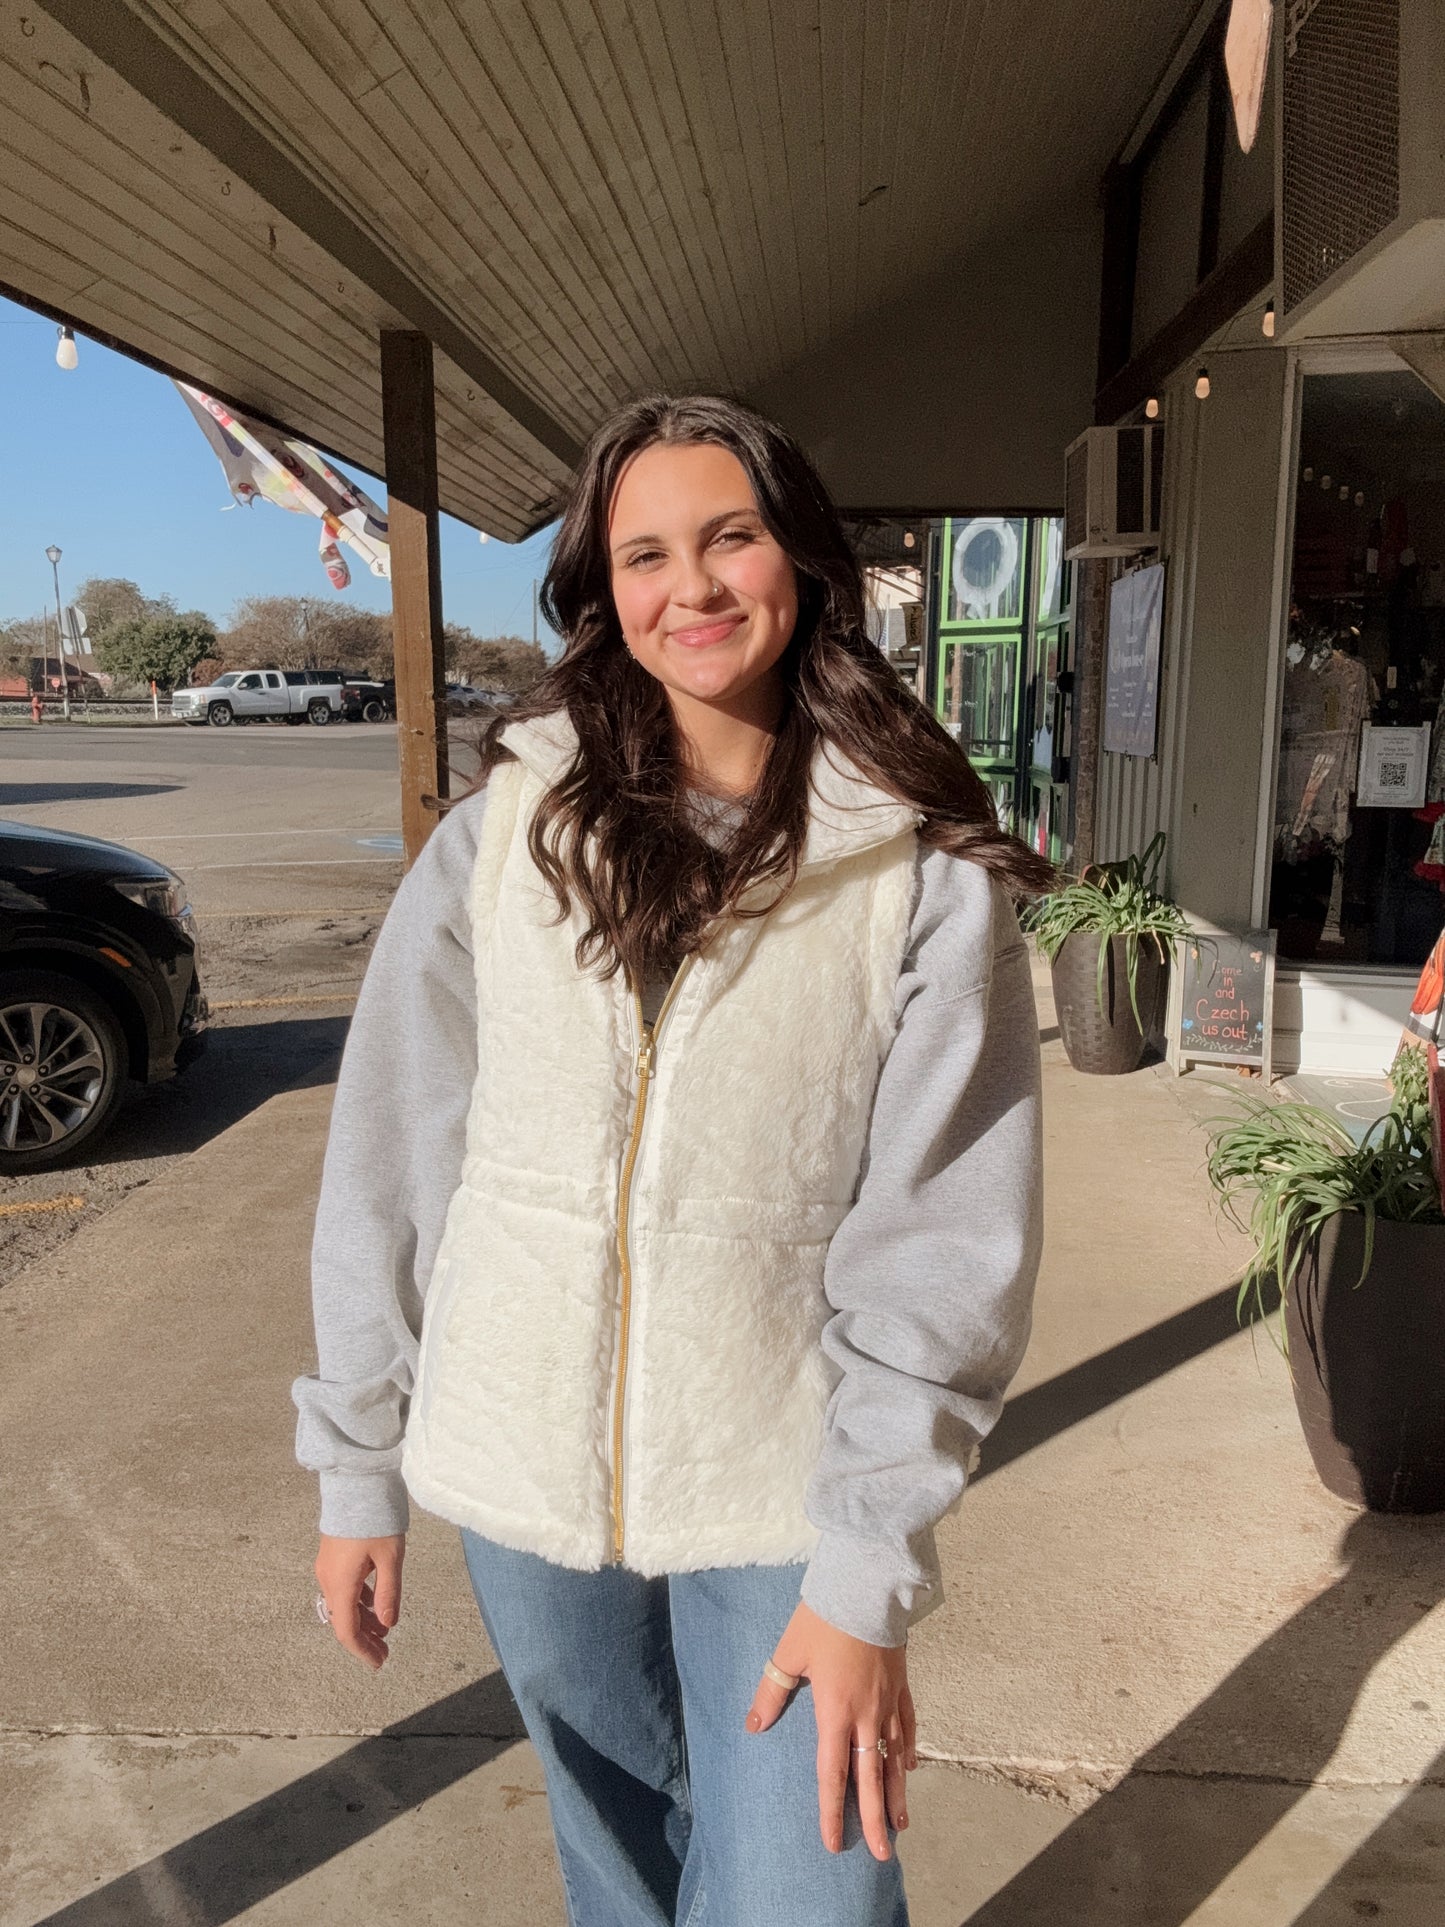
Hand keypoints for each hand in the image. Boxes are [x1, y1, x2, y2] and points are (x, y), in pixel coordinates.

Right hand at [315, 1533, 404, 1671]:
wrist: (357, 1485)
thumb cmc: (376, 1520)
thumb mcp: (390, 1558)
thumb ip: (388, 1593)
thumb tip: (388, 1625)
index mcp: (340, 1584)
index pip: (347, 1631)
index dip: (362, 1650)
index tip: (379, 1663)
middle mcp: (328, 1579)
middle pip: (344, 1620)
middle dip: (364, 1638)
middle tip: (385, 1651)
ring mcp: (328, 1567)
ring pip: (344, 1604)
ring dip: (363, 1620)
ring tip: (385, 1629)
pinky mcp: (332, 1556)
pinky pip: (343, 1588)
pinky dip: (359, 1601)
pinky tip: (376, 1603)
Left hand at [745, 1599, 916, 1860]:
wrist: (868, 1586)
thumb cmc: (825, 1618)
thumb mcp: (789, 1652)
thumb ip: (772, 1691)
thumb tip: (754, 1726)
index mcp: (836, 1712)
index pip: (833, 1774)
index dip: (831, 1811)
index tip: (833, 1844)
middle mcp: (866, 1716)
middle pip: (871, 1779)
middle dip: (874, 1819)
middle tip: (880, 1854)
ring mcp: (888, 1702)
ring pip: (894, 1760)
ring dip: (896, 1795)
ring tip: (899, 1826)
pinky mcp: (901, 1686)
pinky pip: (907, 1728)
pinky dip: (907, 1751)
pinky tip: (908, 1768)